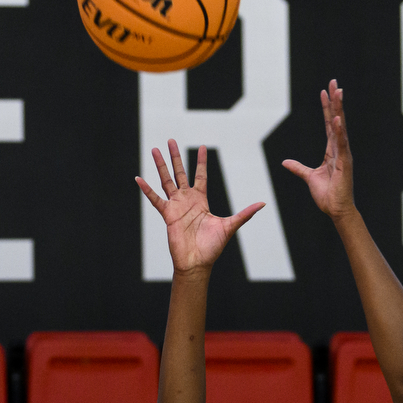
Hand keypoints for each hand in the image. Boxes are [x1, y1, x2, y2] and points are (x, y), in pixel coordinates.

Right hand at [136, 141, 263, 276]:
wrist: (198, 262)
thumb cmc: (213, 247)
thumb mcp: (230, 226)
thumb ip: (245, 213)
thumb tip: (263, 203)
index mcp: (201, 201)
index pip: (200, 176)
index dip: (201, 161)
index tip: (203, 146)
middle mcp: (187, 200)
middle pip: (180, 173)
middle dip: (176, 157)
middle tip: (171, 140)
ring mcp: (176, 206)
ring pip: (166, 180)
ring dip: (160, 166)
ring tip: (155, 149)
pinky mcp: (167, 215)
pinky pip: (155, 199)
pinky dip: (147, 190)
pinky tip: (139, 178)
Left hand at [283, 80, 356, 219]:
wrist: (336, 210)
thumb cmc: (327, 195)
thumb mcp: (309, 177)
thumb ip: (298, 168)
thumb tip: (285, 162)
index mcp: (332, 151)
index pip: (328, 124)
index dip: (326, 107)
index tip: (325, 91)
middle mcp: (339, 149)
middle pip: (336, 120)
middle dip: (335, 101)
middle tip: (334, 82)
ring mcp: (344, 155)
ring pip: (340, 127)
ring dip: (339, 109)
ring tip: (339, 92)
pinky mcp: (345, 163)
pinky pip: (341, 144)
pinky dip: (339, 131)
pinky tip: (337, 119)